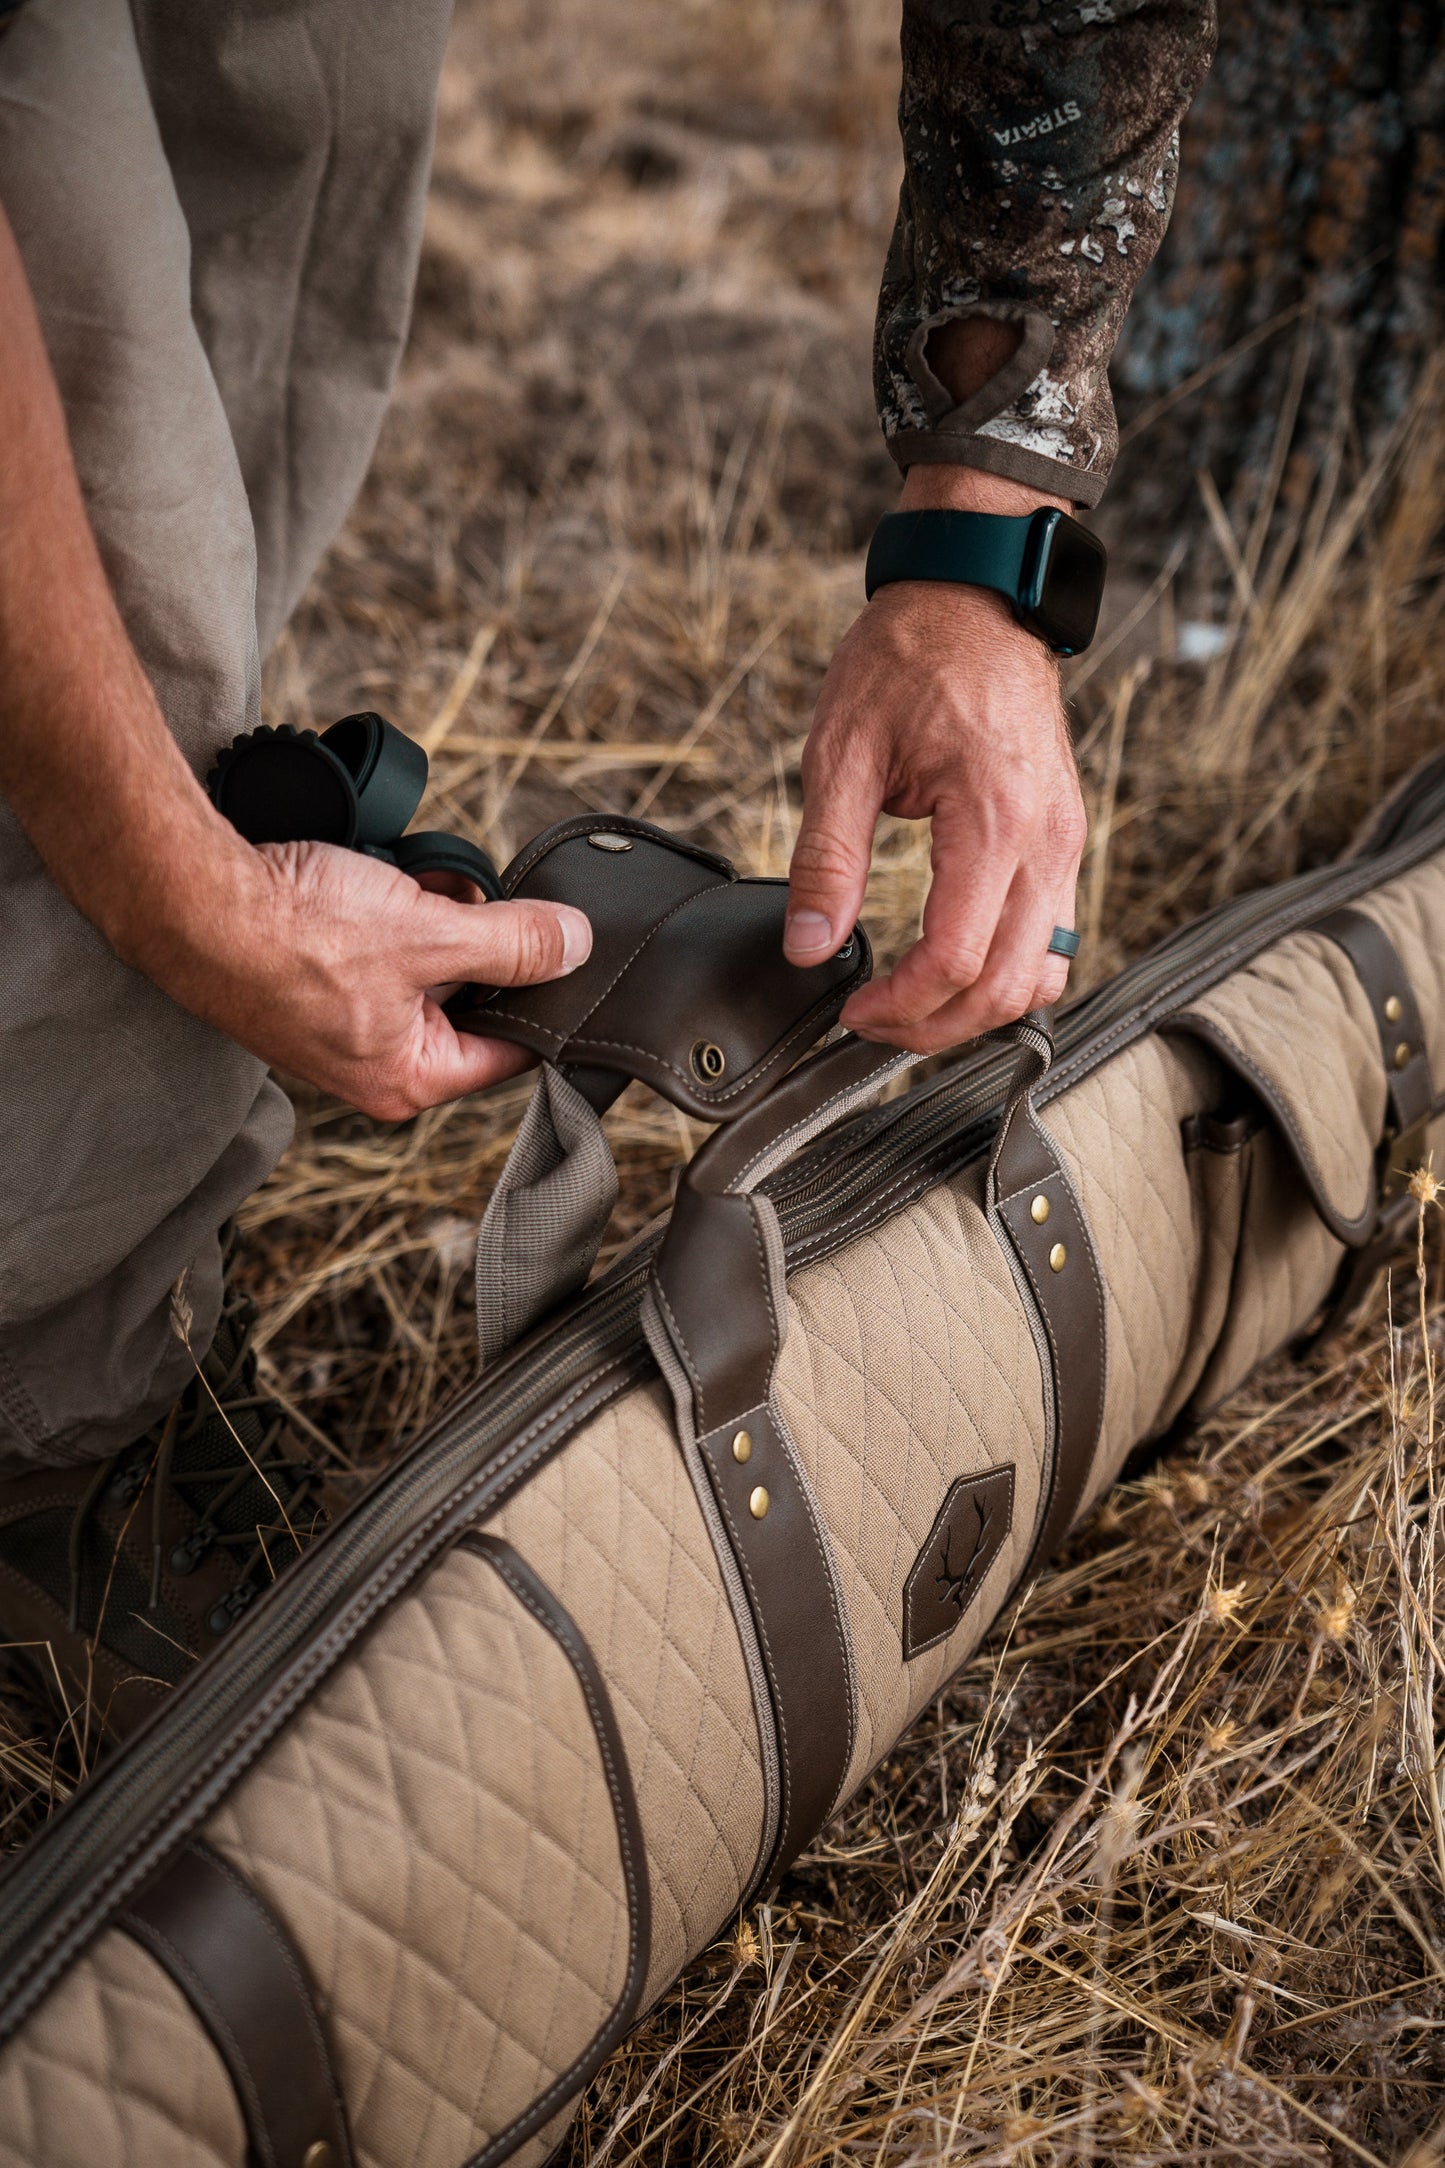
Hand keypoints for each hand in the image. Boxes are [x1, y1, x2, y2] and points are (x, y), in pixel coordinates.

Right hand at [120, 836, 590, 1122]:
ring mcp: (343, 1021)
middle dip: (486, 942)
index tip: (573, 956)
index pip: (511, 1051)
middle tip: (491, 899)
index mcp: (408, 1081)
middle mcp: (375, 1064)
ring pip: (427, 964)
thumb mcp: (429, 936)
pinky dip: (397, 906)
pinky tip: (394, 874)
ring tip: (426, 884)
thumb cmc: (293, 937)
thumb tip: (576, 946)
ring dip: (440, 916)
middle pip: (470, 1002)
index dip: (546, 999)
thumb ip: (512, 944)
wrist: (190, 899)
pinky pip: (384, 943)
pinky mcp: (317, 977)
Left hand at [783, 466, 1086, 1052]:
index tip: (850, 1009)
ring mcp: (1067, 843)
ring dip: (977, 1010)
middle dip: (934, 1027)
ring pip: (1043, 974)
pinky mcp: (1066, 841)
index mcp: (992, 818)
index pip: (955, 958)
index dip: (899, 1006)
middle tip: (871, 1022)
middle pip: (1006, 986)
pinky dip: (1007, 974)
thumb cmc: (910, 656)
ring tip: (911, 1005)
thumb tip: (808, 946)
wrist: (975, 596)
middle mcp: (1047, 840)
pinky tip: (951, 966)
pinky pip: (1053, 939)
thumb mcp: (841, 752)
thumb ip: (826, 858)